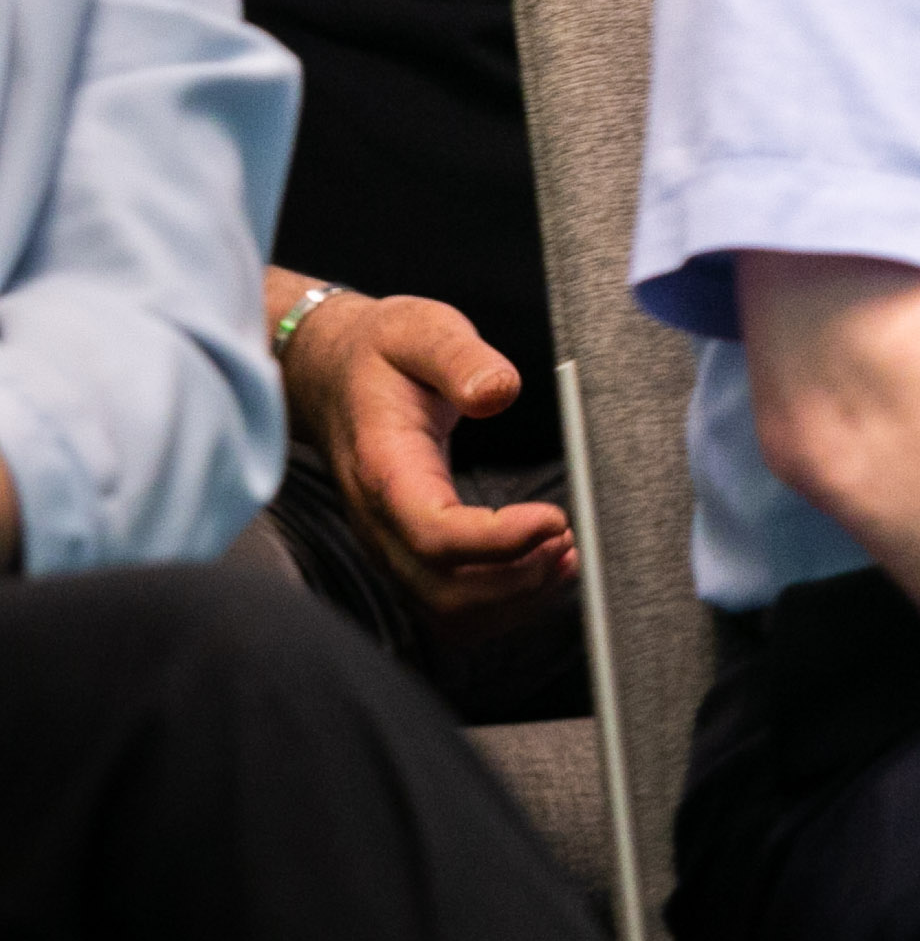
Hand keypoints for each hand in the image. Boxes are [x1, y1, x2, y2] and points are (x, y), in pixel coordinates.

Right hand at [278, 284, 572, 629]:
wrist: (329, 373)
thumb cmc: (380, 353)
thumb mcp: (421, 330)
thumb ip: (461, 358)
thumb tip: (499, 392)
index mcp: (384, 468)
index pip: (434, 534)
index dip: (499, 540)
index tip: (555, 518)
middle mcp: (380, 520)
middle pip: (444, 590)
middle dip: (516, 578)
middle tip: (569, 538)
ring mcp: (389, 544)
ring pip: (447, 610)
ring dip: (514, 597)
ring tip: (565, 555)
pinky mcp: (406, 552)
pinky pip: (448, 604)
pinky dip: (501, 601)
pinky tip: (542, 566)